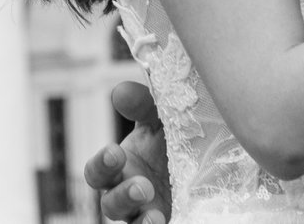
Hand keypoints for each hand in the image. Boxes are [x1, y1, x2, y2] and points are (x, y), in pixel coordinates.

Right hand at [85, 79, 170, 223]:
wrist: (206, 163)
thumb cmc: (170, 139)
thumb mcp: (158, 119)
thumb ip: (141, 105)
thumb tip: (119, 93)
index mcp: (119, 169)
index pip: (97, 172)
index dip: (101, 164)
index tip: (115, 152)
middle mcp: (127, 195)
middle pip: (110, 205)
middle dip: (123, 196)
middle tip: (142, 185)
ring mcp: (146, 214)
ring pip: (131, 223)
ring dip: (140, 222)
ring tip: (155, 215)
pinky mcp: (169, 221)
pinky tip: (164, 223)